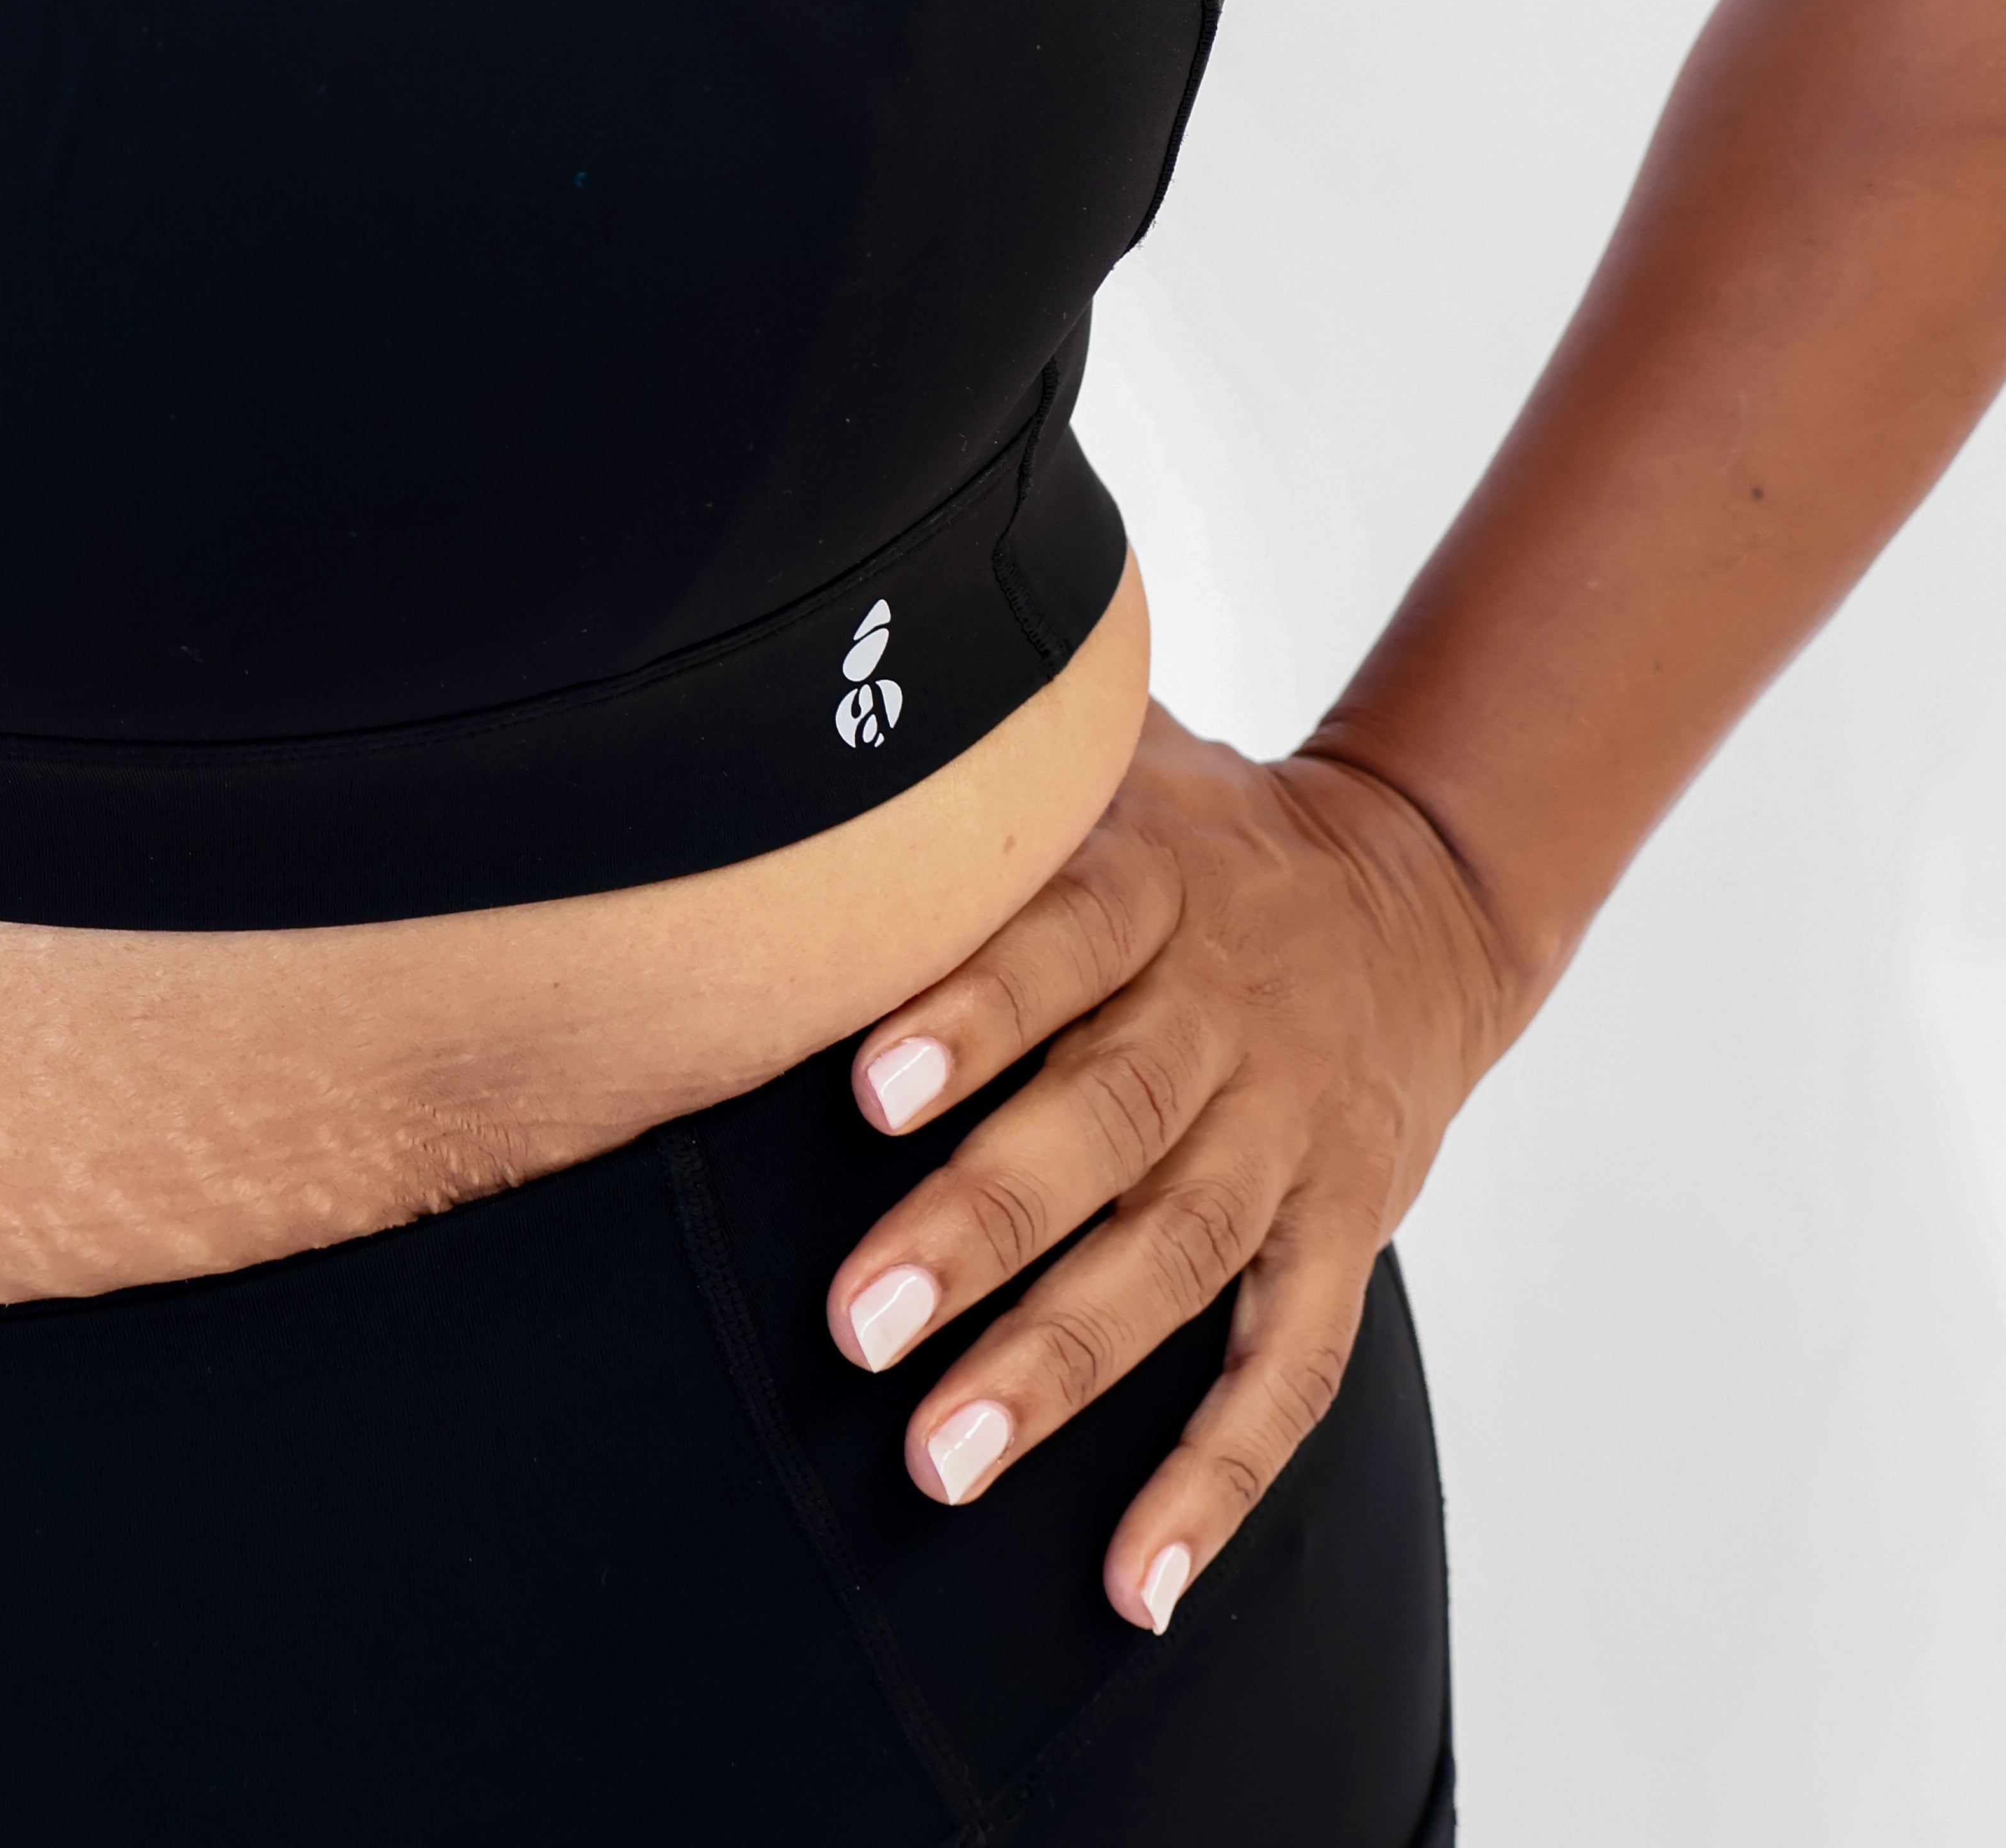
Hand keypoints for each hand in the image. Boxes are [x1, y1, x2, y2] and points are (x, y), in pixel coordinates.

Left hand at [825, 703, 1512, 1630]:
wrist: (1426, 878)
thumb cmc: (1206, 828)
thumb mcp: (1124, 752)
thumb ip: (1008, 742)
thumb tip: (839, 683)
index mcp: (1161, 884)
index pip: (1060, 944)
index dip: (970, 1014)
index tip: (866, 1087)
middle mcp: (1229, 1011)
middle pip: (1107, 1120)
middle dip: (981, 1226)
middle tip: (858, 1322)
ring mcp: (1294, 1129)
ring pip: (1179, 1256)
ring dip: (1061, 1364)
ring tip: (942, 1461)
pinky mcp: (1349, 1225)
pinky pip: (1290, 1365)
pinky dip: (1217, 1481)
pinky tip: (1138, 1582)